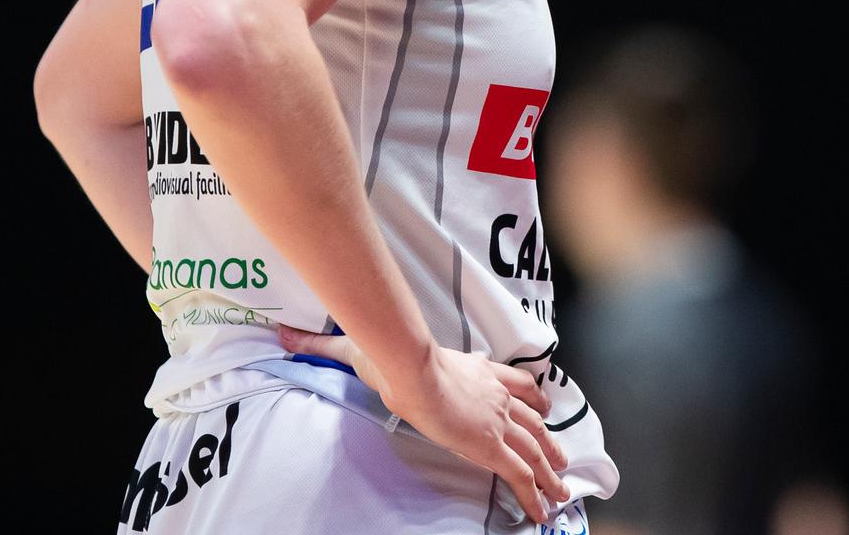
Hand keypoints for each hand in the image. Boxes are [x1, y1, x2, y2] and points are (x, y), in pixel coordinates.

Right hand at [278, 324, 569, 521]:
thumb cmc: (393, 357)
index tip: (543, 404)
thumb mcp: (365, 349)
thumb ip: (327, 345)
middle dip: (548, 438)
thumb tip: (287, 339)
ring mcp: (495, 421)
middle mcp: (494, 395)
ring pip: (535, 448)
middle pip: (533, 417)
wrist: (410, 368)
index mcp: (476, 371)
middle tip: (561, 456)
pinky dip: (536, 492)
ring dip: (550, 468)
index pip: (514, 381)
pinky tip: (545, 509)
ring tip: (561, 486)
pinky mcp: (491, 446)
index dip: (531, 394)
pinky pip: (522, 474)